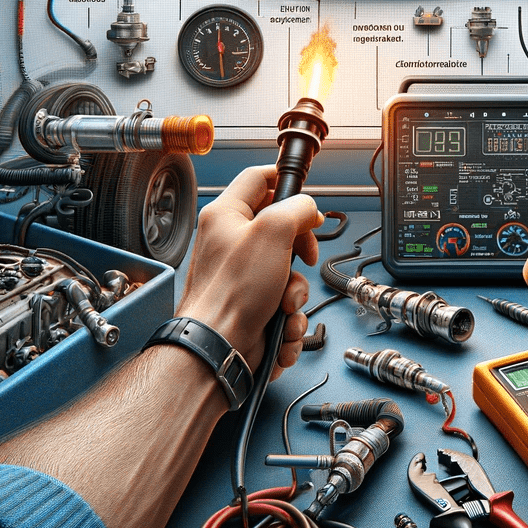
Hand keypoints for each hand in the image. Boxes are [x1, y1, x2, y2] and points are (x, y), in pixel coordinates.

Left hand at [175, 165, 323, 374]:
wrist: (219, 348)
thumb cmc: (231, 294)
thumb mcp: (273, 232)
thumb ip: (297, 209)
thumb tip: (309, 211)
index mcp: (226, 216)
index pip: (258, 179)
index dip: (285, 181)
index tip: (305, 196)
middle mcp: (231, 243)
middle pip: (282, 228)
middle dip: (302, 249)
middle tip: (306, 256)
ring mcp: (241, 276)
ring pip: (288, 272)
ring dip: (296, 293)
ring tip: (284, 306)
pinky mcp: (250, 305)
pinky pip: (283, 303)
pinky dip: (289, 318)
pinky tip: (282, 328)